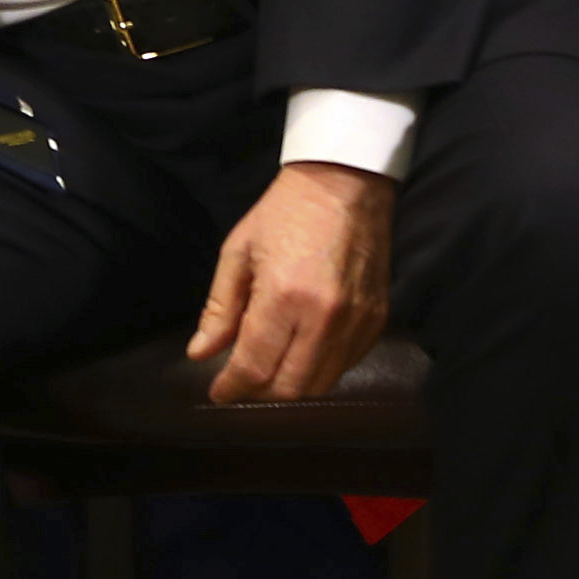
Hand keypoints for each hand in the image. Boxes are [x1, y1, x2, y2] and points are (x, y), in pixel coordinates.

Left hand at [184, 159, 394, 402]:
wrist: (344, 184)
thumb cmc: (283, 214)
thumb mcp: (237, 254)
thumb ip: (220, 309)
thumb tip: (200, 354)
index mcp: (284, 298)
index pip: (254, 366)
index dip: (231, 388)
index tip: (218, 393)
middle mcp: (325, 318)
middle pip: (290, 386)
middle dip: (259, 391)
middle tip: (240, 380)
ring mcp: (357, 322)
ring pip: (322, 383)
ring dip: (291, 384)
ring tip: (269, 367)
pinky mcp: (378, 319)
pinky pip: (347, 365)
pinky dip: (321, 370)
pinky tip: (302, 353)